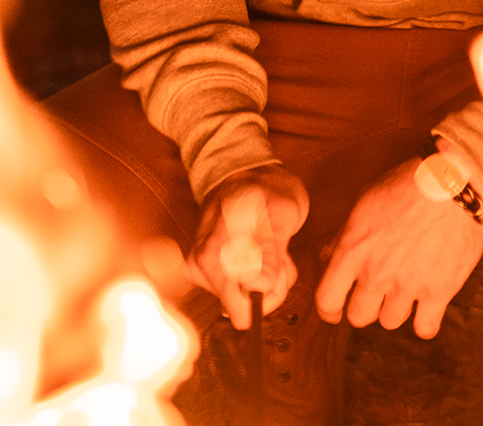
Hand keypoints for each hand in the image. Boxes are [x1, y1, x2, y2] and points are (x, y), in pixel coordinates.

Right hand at [187, 164, 308, 328]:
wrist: (244, 171)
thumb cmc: (267, 188)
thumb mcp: (282, 211)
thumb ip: (270, 249)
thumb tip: (259, 286)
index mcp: (216, 255)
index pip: (243, 312)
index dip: (271, 293)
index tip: (280, 265)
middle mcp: (202, 267)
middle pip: (244, 310)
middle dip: (270, 286)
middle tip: (279, 253)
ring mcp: (201, 269)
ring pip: (244, 300)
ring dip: (266, 278)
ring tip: (270, 245)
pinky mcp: (204, 271)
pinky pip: (238, 289)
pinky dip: (256, 275)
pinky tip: (260, 250)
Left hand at [315, 157, 482, 338]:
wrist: (454, 181)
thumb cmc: (410, 183)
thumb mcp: (367, 201)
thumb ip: (345, 234)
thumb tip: (328, 255)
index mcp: (354, 249)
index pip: (327, 299)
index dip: (329, 309)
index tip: (336, 309)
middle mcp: (377, 273)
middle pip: (359, 316)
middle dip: (365, 305)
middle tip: (377, 291)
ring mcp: (408, 285)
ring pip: (390, 321)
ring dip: (395, 308)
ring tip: (406, 287)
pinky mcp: (439, 291)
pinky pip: (424, 328)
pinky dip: (425, 320)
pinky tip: (427, 306)